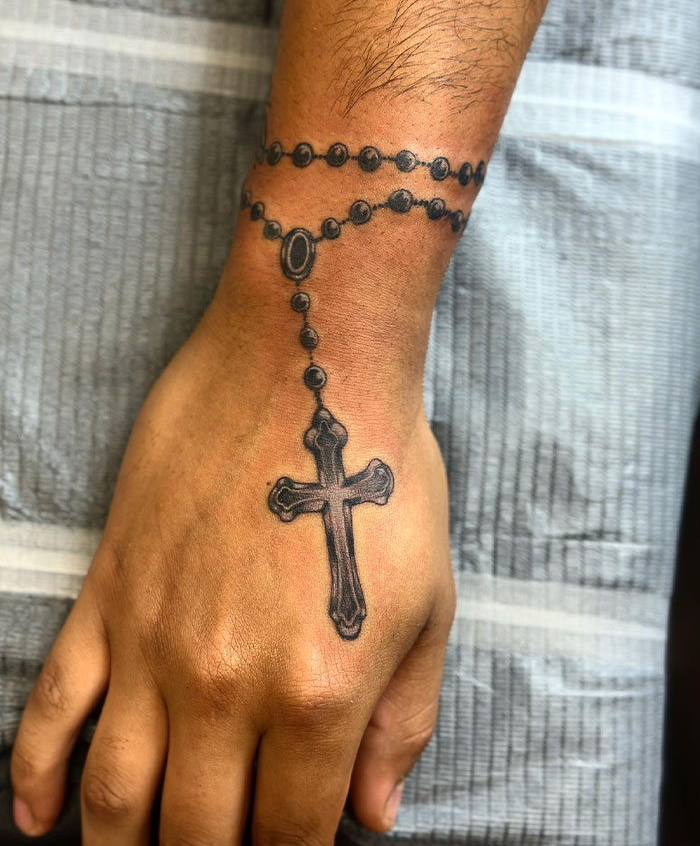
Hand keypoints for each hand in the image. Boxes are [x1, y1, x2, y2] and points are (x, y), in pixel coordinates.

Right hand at [10, 278, 454, 843]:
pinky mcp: (111, 595)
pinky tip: (38, 819)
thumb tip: (372, 817)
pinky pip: (54, 705)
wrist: (305, 370)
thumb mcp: (425, 602)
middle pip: (201, 833)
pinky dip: (35, 776)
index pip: (293, 835)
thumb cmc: (378, 478)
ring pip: (117, 795)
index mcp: (317, 694)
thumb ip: (402, 720)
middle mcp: (225, 687)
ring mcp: (154, 643)